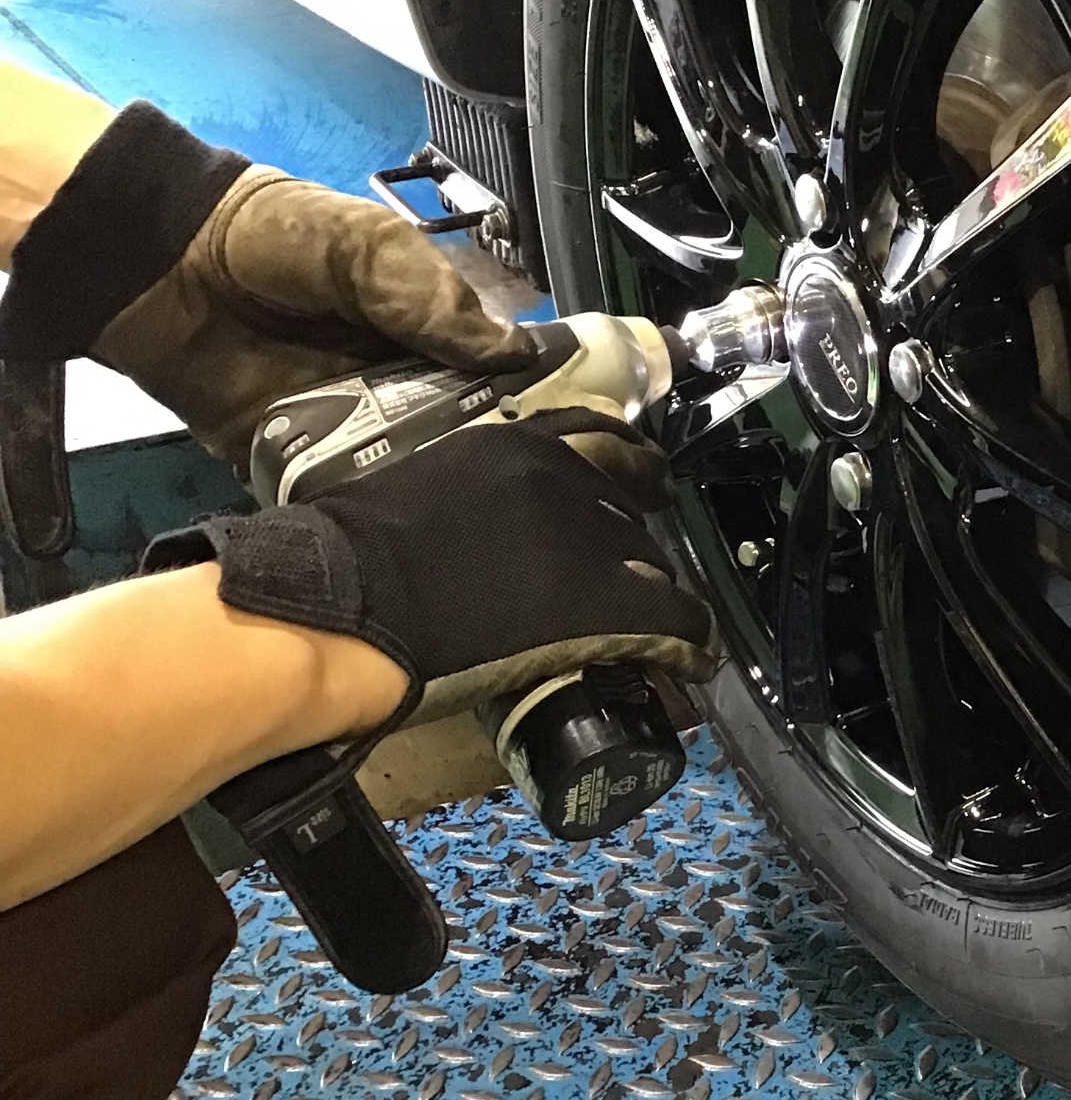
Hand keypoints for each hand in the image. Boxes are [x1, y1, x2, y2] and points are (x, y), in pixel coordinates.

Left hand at [0, 98, 527, 468]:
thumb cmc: (272, 236)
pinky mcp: (294, 466)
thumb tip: (515, 355)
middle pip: (463, 442)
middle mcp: (401, 390)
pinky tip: (387, 531)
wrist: (160, 263)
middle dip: (484, 465)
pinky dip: (357, 517)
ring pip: (407, 481)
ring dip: (427, 498)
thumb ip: (435, 298)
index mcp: (431, 333)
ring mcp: (349, 433)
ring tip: (456, 520)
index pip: (500, 380)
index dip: (534, 406)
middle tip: (510, 491)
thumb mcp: (369, 244)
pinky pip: (336, 502)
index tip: (568, 438)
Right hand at [142, 405, 718, 740]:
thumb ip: (459, 483)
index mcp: (517, 441)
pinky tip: (694, 663)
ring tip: (659, 622)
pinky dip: (691, 644)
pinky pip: (674, 622)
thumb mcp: (417, 482)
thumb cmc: (350, 549)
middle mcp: (565, 477)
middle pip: (631, 501)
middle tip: (640, 561)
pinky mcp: (600, 605)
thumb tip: (464, 507)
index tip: (636, 483)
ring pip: (653, 563)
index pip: (600, 436)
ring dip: (656, 591)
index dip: (626, 466)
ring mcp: (588, 540)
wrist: (346, 605)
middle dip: (639, 531)